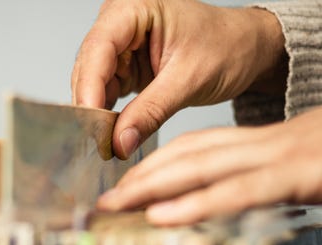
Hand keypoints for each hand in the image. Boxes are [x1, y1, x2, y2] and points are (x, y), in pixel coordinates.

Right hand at [72, 0, 285, 158]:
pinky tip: (112, 131)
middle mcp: (123, 23)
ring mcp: (124, 46)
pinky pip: (110, 92)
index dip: (90, 87)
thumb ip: (151, 111)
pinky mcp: (129, 67)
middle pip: (91, 66)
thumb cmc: (227, 47)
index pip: (99, 47)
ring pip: (96, 83)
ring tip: (104, 141)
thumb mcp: (189, 80)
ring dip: (99, 113)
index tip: (91, 124)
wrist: (244, 51)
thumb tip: (120, 142)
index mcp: (136, 8)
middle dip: (92, 105)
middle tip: (96, 141)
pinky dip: (110, 113)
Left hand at [96, 107, 321, 225]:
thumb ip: (248, 174)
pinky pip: (238, 191)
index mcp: (254, 143)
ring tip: (119, 206)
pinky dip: (197, 203)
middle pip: (186, 156)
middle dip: (142, 178)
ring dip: (155, 187)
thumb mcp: (285, 162)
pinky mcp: (299, 176)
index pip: (191, 149)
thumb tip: (215, 190)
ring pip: (201, 168)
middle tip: (105, 200)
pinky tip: (163, 216)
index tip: (124, 186)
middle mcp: (259, 145)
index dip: (153, 165)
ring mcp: (278, 157)